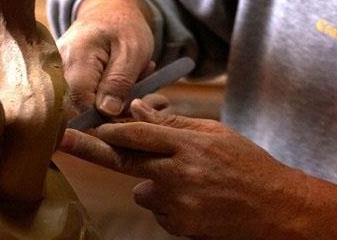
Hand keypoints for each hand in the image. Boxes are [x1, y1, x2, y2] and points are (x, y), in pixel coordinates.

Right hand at [57, 0, 155, 115]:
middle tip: (138, 81)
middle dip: (112, 106)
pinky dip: (104, 96)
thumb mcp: (132, 51)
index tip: (130, 105)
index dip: (106, 114)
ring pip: (80, 106)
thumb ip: (119, 82)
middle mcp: (55, 69)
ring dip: (111, 99)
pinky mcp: (58, 82)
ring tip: (132, 75)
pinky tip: (119, 79)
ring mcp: (53, 75)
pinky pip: (80, 100)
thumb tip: (107, 113)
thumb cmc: (124, 28)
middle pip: (78, 108)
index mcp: (75, 58)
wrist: (110, 12)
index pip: (81, 103)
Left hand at [59, 99, 306, 238]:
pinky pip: (159, 209)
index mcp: (190, 146)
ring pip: (144, 188)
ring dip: (156, 181)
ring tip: (196, 181)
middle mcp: (179, 175)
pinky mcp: (177, 226)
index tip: (86, 123)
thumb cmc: (248, 165)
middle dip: (90, 149)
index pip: (140, 134)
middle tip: (63, 139)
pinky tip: (199, 198)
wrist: (273, 208)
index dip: (112, 128)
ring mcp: (177, 204)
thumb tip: (138, 111)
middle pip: (125, 161)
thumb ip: (175, 124)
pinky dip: (170, 202)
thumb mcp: (216, 135)